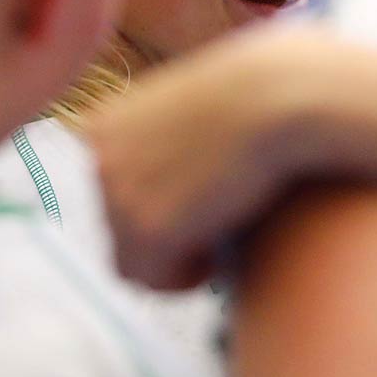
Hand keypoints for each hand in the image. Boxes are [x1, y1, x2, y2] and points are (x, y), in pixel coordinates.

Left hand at [90, 24, 328, 289]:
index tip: (195, 207)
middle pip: (118, 230)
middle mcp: (99, 160)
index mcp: (103, 127)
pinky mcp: (148, 229)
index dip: (155, 208)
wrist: (277, 96)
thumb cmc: (254, 98)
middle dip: (164, 236)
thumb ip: (163, 145)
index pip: (111, 193)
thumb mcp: (189, 111)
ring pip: (133, 261)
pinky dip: (185, 278)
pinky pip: (154, 280)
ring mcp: (117, 195)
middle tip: (210, 231)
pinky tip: (216, 256)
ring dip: (174, 259)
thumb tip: (168, 195)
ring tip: (217, 241)